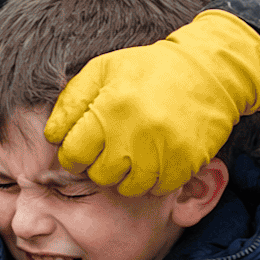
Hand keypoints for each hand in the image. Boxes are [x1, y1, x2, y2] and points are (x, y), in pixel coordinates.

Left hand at [44, 10, 259, 195]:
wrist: (207, 71)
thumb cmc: (147, 70)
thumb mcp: (102, 70)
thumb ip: (71, 102)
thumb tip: (52, 136)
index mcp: (109, 108)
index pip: (73, 155)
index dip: (72, 156)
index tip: (81, 150)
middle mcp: (134, 133)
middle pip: (99, 176)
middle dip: (99, 167)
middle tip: (110, 150)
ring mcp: (162, 150)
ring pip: (128, 188)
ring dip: (126, 176)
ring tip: (132, 155)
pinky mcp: (186, 162)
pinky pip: (158, 189)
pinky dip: (153, 179)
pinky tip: (154, 159)